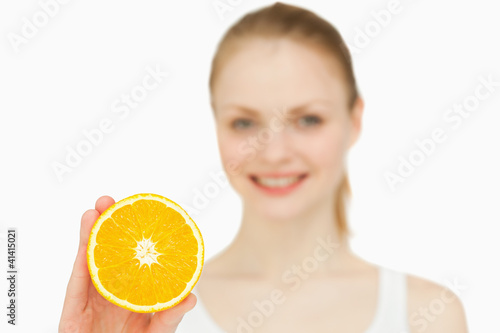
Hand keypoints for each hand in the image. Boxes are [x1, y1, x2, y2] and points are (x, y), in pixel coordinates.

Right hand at [59, 195, 196, 332]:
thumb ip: (169, 318)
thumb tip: (191, 297)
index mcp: (136, 292)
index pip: (139, 259)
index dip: (140, 236)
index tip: (147, 212)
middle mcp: (115, 289)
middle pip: (114, 251)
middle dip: (114, 225)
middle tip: (115, 201)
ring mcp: (93, 296)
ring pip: (93, 257)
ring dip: (95, 230)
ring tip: (99, 207)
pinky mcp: (74, 306)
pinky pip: (78, 277)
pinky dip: (82, 253)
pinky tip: (86, 232)